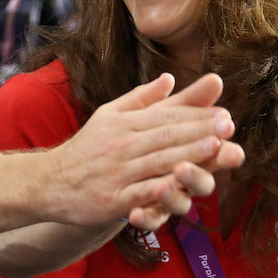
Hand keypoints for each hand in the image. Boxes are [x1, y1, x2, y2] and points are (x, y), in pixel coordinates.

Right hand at [49, 73, 245, 230]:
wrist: (49, 182)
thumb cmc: (86, 148)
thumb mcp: (109, 115)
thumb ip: (141, 98)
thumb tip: (170, 78)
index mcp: (123, 123)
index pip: (165, 116)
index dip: (195, 115)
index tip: (224, 113)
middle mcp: (121, 145)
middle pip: (165, 136)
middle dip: (198, 130)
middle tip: (228, 125)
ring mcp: (116, 173)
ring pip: (156, 162)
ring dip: (187, 154)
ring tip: (214, 148)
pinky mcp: (111, 199)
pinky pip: (139, 194)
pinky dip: (160, 190)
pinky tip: (181, 187)